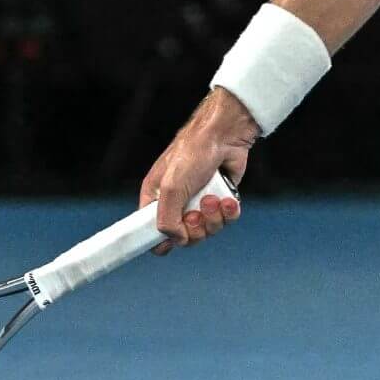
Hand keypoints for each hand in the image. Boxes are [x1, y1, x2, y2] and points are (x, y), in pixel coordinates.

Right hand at [141, 88, 255, 252]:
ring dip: (213, 218)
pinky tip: (228, 200)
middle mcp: (177, 202)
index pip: (150, 232)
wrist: (225, 135)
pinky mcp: (222, 200)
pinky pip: (227, 220)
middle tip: (196, 213)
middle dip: (195, 229)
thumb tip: (177, 241)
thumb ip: (167, 220)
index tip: (170, 243)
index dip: (162, 241)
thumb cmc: (193, 154)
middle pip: (185, 237)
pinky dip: (229, 213)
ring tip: (214, 199)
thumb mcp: (171, 188)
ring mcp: (201, 202)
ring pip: (208, 230)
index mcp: (156, 199)